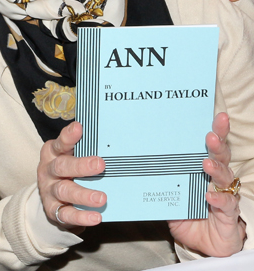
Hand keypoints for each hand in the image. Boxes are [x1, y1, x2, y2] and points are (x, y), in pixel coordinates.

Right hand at [37, 121, 105, 227]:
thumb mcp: (72, 156)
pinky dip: (80, 216)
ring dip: (83, 194)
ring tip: (102, 198)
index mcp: (52, 152)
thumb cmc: (69, 170)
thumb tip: (113, 143)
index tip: (79, 128)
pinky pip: (65, 214)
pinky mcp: (53, 210)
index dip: (68, 136)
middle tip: (100, 164)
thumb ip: (86, 150)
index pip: (60, 143)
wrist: (52, 197)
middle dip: (81, 165)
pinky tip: (95, 217)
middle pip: (61, 166)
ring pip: (64, 190)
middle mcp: (48, 170)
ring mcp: (49, 190)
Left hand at [168, 113, 245, 256]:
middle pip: (221, 156)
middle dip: (217, 143)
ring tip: (207, 164)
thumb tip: (130, 158)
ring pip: (225, 177)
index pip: (209, 146)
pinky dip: (219, 200)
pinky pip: (226, 205)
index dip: (215, 130)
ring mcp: (224, 195)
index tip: (216, 114)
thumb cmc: (185, 213)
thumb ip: (155, 176)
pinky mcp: (228, 215)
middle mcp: (216, 179)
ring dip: (216, 169)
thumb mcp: (167, 192)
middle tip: (210, 135)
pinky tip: (210, 197)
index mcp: (201, 168)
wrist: (202, 244)